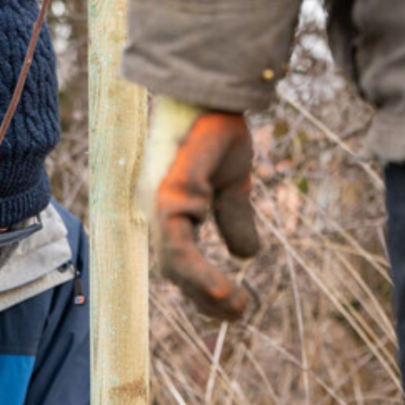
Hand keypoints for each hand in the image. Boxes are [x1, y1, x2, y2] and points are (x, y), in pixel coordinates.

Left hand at [143, 99, 260, 319]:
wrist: (216, 90)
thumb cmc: (218, 127)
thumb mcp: (233, 182)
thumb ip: (234, 217)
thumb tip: (248, 256)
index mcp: (169, 207)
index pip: (179, 260)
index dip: (200, 287)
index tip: (228, 306)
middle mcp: (157, 210)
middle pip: (174, 270)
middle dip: (205, 297)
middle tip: (238, 314)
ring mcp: (158, 203)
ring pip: (175, 265)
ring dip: (205, 293)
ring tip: (238, 309)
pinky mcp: (167, 195)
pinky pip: (179, 247)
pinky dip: (199, 274)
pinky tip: (225, 291)